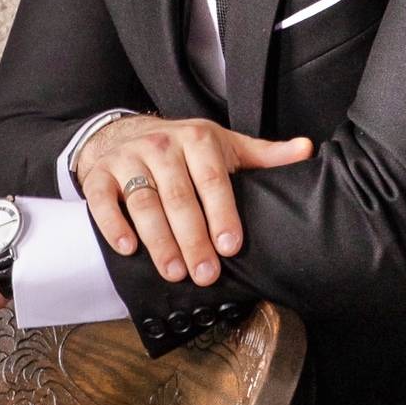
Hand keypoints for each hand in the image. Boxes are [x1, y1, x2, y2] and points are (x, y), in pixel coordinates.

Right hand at [77, 115, 311, 285]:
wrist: (124, 130)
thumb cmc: (182, 146)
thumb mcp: (225, 144)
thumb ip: (264, 154)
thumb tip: (306, 150)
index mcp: (198, 140)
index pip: (213, 180)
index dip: (222, 214)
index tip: (231, 246)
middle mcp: (162, 147)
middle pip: (179, 197)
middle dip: (192, 239)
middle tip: (205, 274)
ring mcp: (128, 159)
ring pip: (143, 202)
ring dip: (158, 239)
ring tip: (173, 271)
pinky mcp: (99, 174)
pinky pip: (103, 201)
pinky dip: (112, 224)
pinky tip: (127, 248)